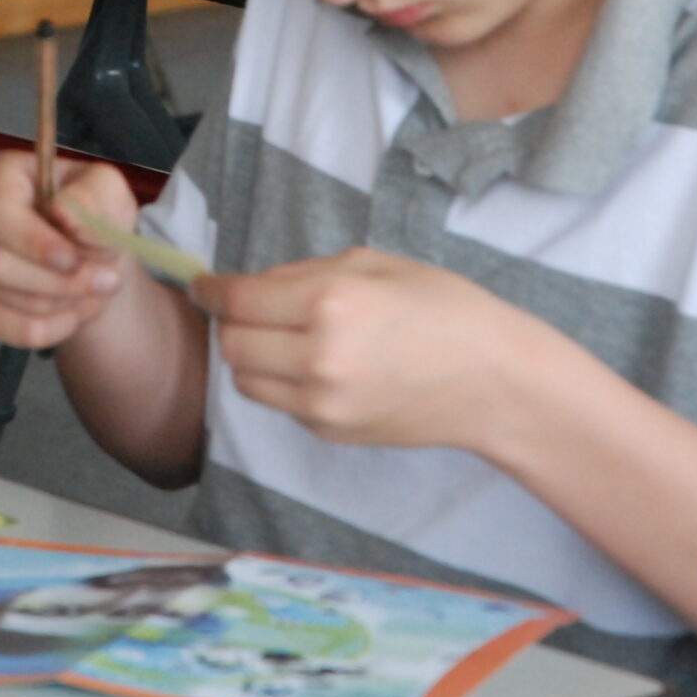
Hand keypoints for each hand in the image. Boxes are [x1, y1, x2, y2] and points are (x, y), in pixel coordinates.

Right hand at [0, 150, 141, 351]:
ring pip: (5, 299)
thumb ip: (94, 196)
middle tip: (105, 281)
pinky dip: (50, 328)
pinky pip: (7, 329)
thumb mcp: (109, 192)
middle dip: (58, 281)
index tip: (74, 260)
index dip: (34, 243)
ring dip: (61, 303)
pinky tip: (72, 312)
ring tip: (94, 291)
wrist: (90, 255)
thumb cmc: (93, 213)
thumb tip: (63, 211)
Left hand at [195, 248, 529, 451]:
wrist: (494, 382)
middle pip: (232, 344)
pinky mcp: (329, 432)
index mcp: (330, 303)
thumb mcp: (374, 264)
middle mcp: (318, 358)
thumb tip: (255, 287)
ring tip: (281, 338)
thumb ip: (306, 273)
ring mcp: (322, 404)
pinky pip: (280, 403)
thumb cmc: (445, 308)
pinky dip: (281, 382)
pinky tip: (316, 365)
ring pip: (246, 381)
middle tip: (250, 309)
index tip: (202, 284)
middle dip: (231, 322)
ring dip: (250, 356)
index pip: (238, 301)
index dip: (211, 291)